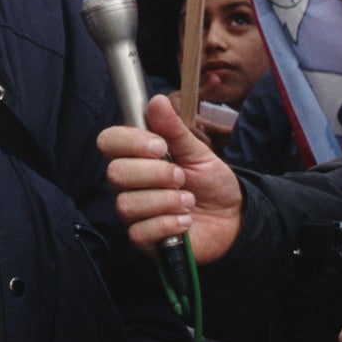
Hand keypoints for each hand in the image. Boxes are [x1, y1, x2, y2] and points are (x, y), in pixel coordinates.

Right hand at [96, 94, 243, 263]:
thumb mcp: (198, 152)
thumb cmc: (210, 183)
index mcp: (137, 156)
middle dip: (155, 174)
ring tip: (188, 201)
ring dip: (165, 201)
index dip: (130, 142)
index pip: (109, 141)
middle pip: (115, 173)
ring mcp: (133, 213)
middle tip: (181, 177)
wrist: (232, 219)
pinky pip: (140, 232)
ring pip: (127, 204)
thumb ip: (175, 130)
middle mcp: (129, 184)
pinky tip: (184, 222)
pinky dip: (168, 224)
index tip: (160, 146)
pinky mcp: (143, 240)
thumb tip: (156, 101)